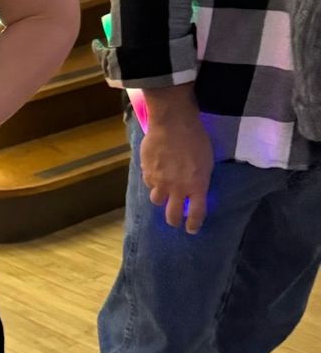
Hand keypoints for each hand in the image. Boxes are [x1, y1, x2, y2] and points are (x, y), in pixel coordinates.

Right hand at [140, 116, 213, 233]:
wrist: (173, 122)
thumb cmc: (196, 138)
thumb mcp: (206, 161)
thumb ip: (200, 179)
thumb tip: (194, 189)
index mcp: (197, 185)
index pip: (195, 214)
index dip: (193, 224)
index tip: (191, 229)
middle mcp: (177, 188)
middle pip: (172, 216)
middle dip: (174, 221)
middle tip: (175, 220)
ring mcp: (159, 181)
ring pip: (156, 200)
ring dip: (161, 198)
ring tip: (164, 191)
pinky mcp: (146, 171)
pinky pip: (148, 182)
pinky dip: (152, 181)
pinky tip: (156, 172)